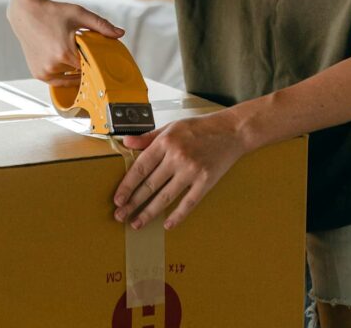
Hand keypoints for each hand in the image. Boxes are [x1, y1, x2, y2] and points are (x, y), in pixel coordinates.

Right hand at [7, 0, 125, 86]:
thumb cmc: (53, 12)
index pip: (89, 68)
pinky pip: (57, 81)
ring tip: (75, 54)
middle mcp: (52, 66)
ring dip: (74, 71)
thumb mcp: (79, 15)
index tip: (104, 62)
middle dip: (86, 64)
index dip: (97, 64)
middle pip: (80, 73)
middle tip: (88, 53)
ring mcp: (43, 72)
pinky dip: (64, 74)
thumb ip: (101, 25)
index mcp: (64, 53)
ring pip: (68, 79)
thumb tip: (121, 33)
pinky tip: (67, 61)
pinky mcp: (38, 74)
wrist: (26, 13)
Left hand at [113, 111, 245, 230]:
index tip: (118, 199)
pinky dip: (177, 216)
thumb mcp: (173, 126)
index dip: (127, 185)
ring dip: (149, 213)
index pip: (141, 167)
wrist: (232, 130)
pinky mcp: (206, 181)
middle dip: (133, 203)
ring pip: (165, 197)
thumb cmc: (201, 128)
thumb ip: (149, 137)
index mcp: (167, 141)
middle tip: (120, 216)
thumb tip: (126, 142)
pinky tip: (167, 224)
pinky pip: (188, 203)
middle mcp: (178, 156)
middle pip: (150, 185)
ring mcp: (192, 170)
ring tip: (137, 223)